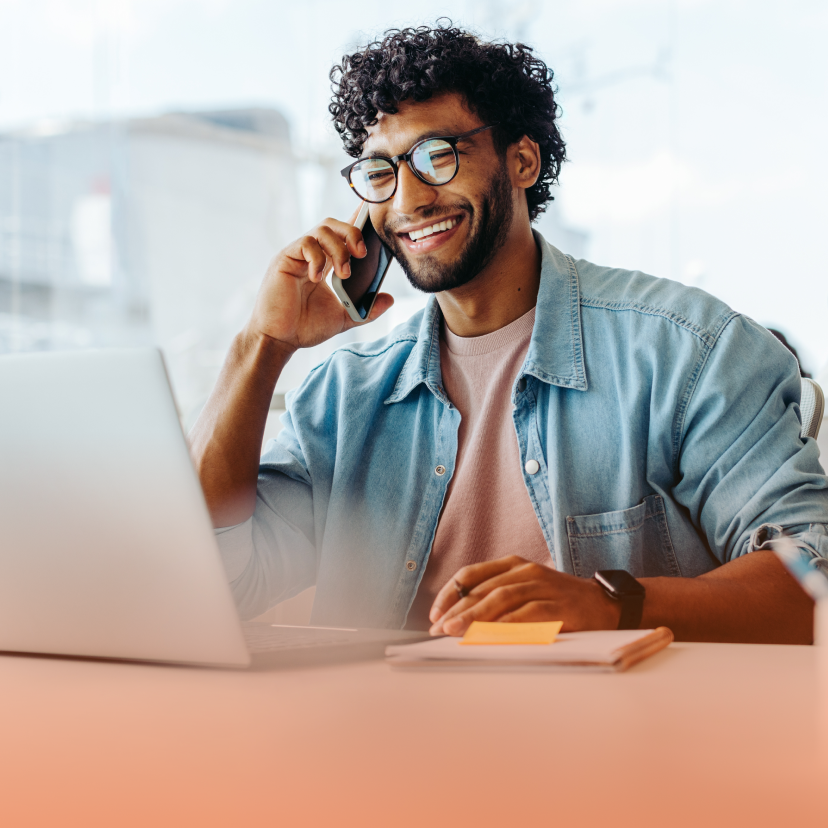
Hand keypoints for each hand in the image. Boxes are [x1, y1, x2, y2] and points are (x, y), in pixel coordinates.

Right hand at [246, 211, 393, 352]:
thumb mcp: (343, 318)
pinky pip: (305, 243)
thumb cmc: (305, 327)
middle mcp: (311, 254)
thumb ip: (366, 309)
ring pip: (322, 229)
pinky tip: (318, 278)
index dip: (357, 221)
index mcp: (325, 263)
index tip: (373, 214)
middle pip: (333, 224)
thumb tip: (389, 299)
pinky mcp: (284, 259)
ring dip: (339, 248)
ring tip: (344, 273)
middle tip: (362, 254)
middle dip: (352, 233)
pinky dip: (318, 258)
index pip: (342, 235)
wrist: (278, 340)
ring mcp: (297, 255)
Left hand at [428, 555, 622, 635]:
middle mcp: (526, 571)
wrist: (605, 605)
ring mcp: (544, 587)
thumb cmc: (558, 602)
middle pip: (483, 588)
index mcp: (513, 564)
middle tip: (438, 628)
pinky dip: (506, 625)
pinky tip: (490, 636)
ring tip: (455, 631)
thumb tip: (457, 618)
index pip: (472, 574)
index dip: (450, 593)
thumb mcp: (524, 590)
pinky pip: (528, 615)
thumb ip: (496, 598)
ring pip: (502, 599)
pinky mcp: (559, 606)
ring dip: (475, 616)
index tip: (434, 614)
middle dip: (457, 609)